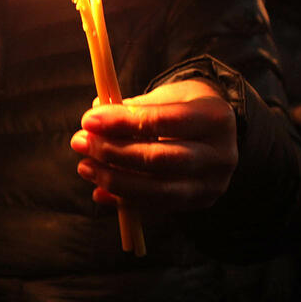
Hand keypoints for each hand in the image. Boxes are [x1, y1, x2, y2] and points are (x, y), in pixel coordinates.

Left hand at [70, 79, 236, 213]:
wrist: (215, 131)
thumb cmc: (183, 106)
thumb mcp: (166, 95)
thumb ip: (132, 107)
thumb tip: (94, 122)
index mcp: (215, 118)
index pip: (164, 121)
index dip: (123, 122)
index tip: (89, 120)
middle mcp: (220, 154)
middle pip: (161, 159)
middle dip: (113, 152)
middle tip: (80, 142)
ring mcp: (212, 183)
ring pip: (159, 189)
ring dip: (115, 180)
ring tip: (85, 167)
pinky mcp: (199, 202)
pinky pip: (157, 206)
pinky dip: (125, 201)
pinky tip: (100, 191)